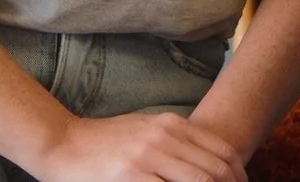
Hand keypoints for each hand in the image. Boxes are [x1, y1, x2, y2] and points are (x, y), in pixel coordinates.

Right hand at [25, 111, 248, 181]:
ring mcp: (148, 155)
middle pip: (215, 169)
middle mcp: (165, 136)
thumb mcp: (145, 129)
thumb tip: (204, 161)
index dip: (238, 174)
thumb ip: (175, 142)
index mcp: (172, 124)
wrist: (61, 143)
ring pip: (198, 181)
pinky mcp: (130, 175)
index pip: (222, 150)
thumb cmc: (104, 141)